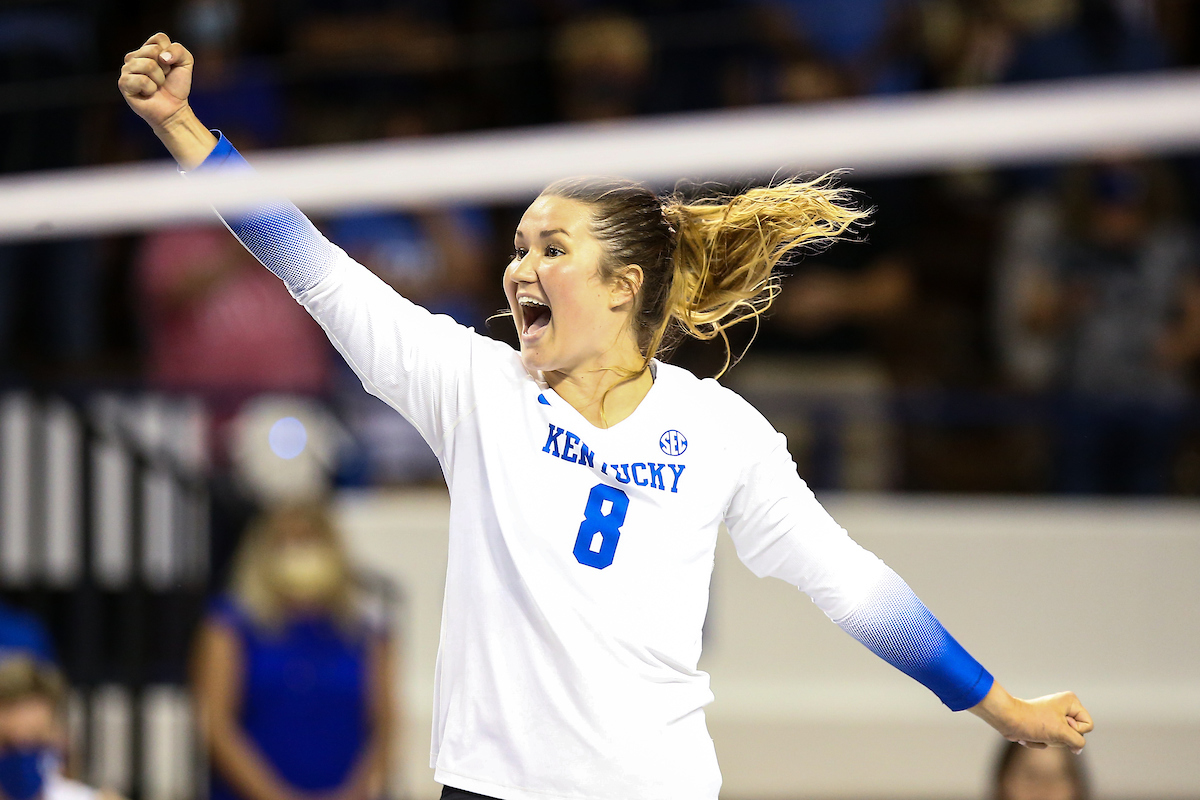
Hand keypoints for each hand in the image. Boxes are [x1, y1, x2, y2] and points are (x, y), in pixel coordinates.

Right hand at [119, 33, 193, 130]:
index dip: (171, 54)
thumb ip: (178, 50)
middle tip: (163, 78)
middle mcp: (133, 57)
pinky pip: (142, 80)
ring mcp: (126, 69)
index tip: (170, 66)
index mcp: (146, 49)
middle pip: (153, 51)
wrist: (174, 109)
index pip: (159, 38)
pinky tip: (148, 93)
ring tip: (156, 86)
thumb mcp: (185, 63)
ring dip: (159, 79)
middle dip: (165, 68)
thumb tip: (162, 57)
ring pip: (148, 65)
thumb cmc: (176, 86)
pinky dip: (151, 89)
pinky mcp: (123, 83)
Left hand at [970, 683, 1093, 753]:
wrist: (1007, 720)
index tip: (1060, 724)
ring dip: (1049, 741)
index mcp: (1070, 701)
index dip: (1076, 730)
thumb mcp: (1062, 733)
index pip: (1088, 725)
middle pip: (1075, 734)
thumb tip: (1078, 749)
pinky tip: (1029, 735)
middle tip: (1047, 729)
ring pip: (1062, 740)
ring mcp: (1053, 716)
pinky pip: (1049, 741)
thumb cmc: (1034, 722)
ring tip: (1037, 732)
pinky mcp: (1042, 725)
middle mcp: (1063, 707)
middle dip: (1060, 738)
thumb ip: (1077, 742)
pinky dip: (1039, 742)